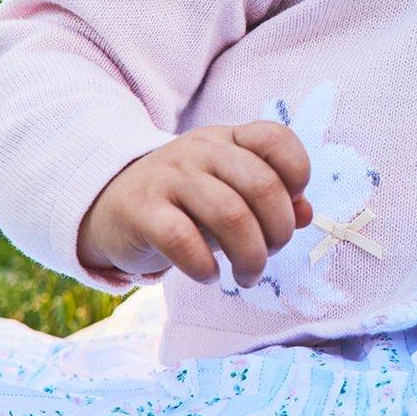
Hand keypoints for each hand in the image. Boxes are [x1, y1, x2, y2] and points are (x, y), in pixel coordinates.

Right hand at [77, 122, 314, 287]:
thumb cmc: (186, 203)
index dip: (297, 174)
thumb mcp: (231, 192)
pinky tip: (209, 276)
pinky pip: (183, 240)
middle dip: (278, 231)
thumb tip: (305, 214)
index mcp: (228, 139)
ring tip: (247, 276)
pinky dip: (205, 266)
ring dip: (251, 257)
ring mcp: (169, 176)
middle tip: (268, 256)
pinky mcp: (140, 210)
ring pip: (230, 215)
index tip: (290, 207)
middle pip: (262, 185)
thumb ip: (273, 199)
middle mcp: (201, 150)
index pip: (276, 139)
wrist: (110, 204)